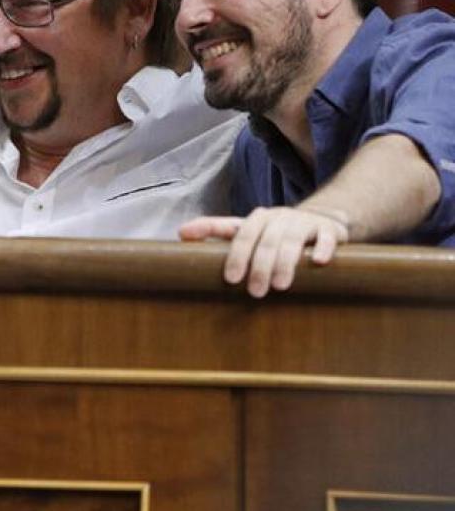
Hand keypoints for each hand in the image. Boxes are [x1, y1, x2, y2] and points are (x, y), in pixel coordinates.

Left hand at [179, 206, 349, 297]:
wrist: (318, 220)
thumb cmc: (272, 232)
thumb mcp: (244, 229)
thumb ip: (214, 230)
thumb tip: (180, 233)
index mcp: (256, 219)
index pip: (241, 235)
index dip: (236, 256)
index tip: (231, 279)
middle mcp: (279, 218)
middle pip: (266, 241)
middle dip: (260, 266)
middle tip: (255, 292)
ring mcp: (304, 222)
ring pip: (293, 240)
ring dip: (286, 263)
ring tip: (281, 287)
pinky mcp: (329, 230)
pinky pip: (326, 237)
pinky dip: (322, 248)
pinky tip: (317, 262)